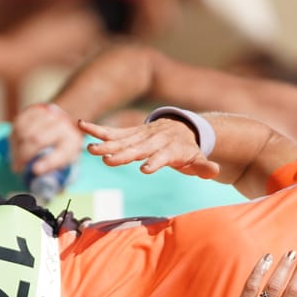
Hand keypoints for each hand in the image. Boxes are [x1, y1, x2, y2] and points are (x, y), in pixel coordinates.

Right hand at [9, 102, 84, 180]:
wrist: (65, 119)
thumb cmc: (64, 144)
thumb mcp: (68, 157)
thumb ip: (58, 170)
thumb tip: (55, 191)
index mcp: (71, 140)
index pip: (60, 152)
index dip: (47, 163)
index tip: (34, 171)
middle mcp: (60, 124)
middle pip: (36, 140)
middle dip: (24, 156)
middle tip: (18, 168)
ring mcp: (46, 114)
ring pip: (24, 131)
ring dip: (16, 147)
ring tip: (16, 158)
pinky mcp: (34, 110)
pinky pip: (18, 124)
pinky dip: (14, 137)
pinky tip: (15, 145)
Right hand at [78, 117, 218, 179]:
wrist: (182, 127)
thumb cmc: (188, 149)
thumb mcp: (197, 159)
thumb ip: (203, 167)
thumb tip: (215, 171)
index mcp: (170, 148)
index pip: (162, 156)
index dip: (155, 161)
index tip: (145, 169)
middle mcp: (153, 140)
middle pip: (137, 149)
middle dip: (123, 155)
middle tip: (108, 161)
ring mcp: (139, 135)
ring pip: (121, 140)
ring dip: (105, 144)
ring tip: (90, 150)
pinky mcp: (129, 133)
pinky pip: (112, 131)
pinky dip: (97, 129)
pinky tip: (81, 125)